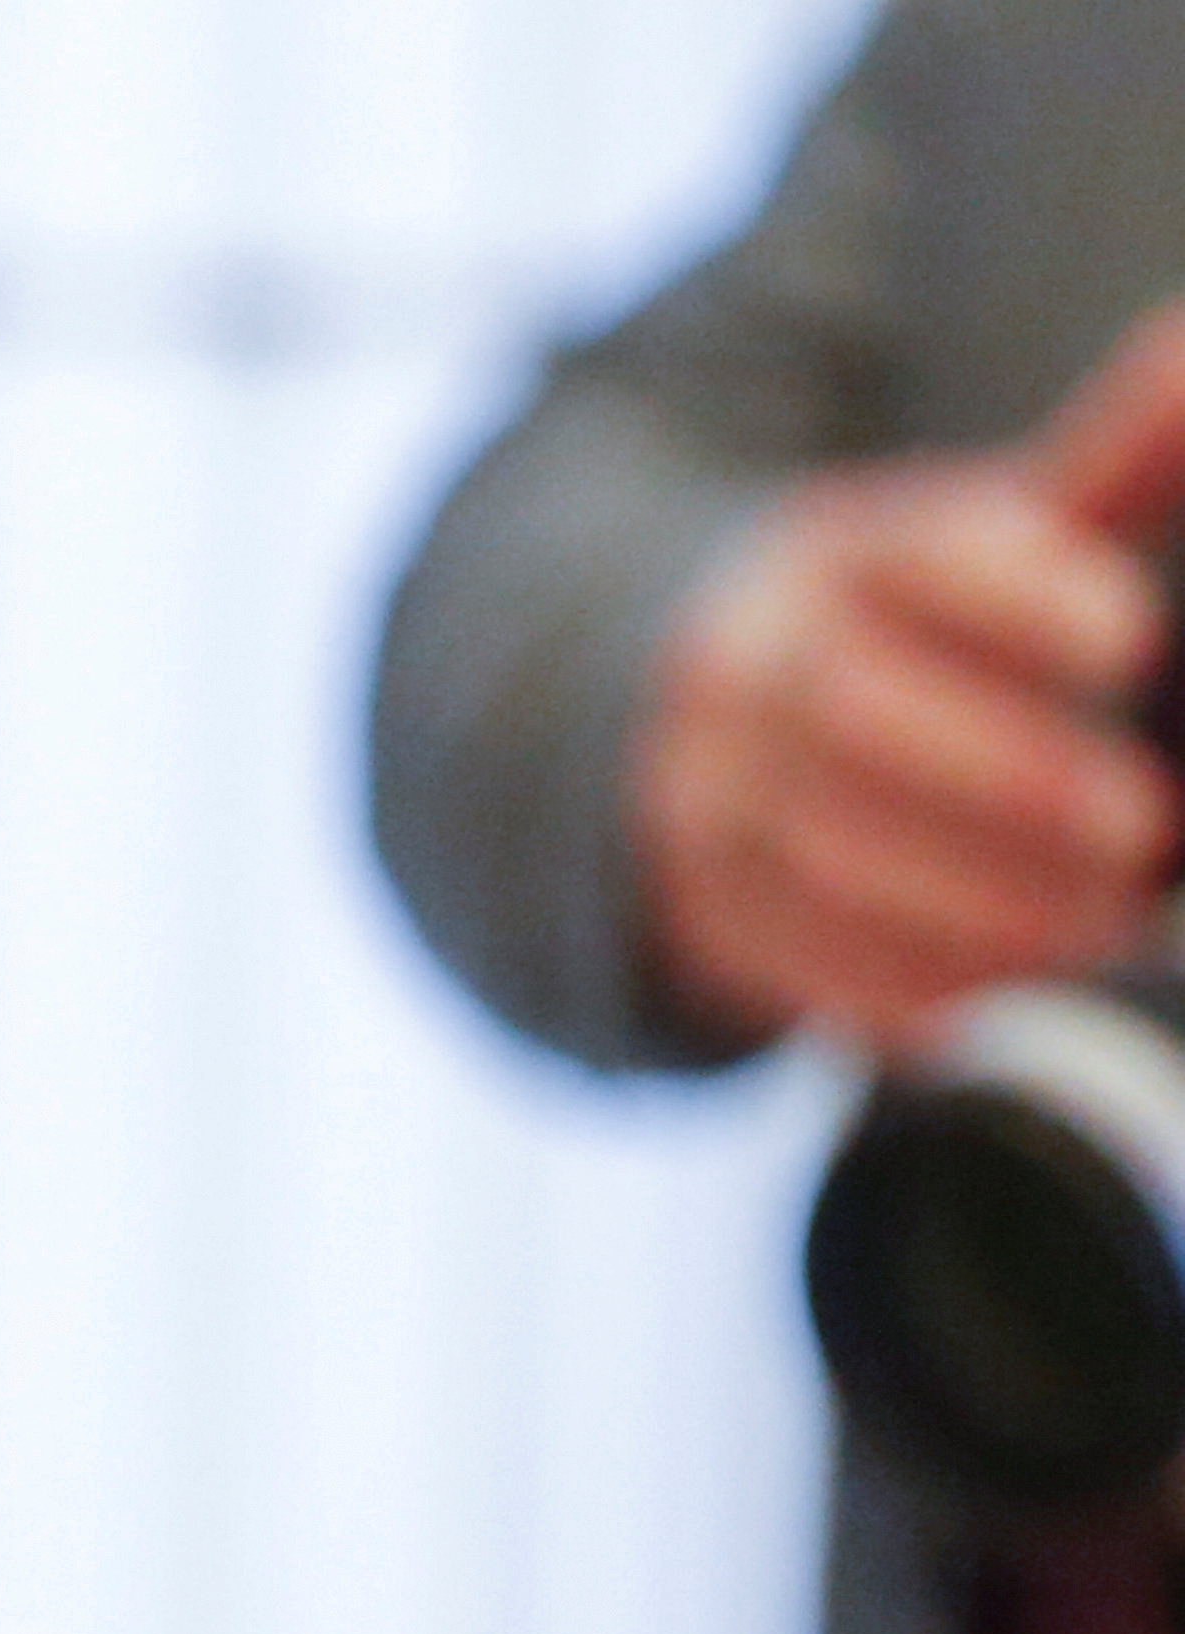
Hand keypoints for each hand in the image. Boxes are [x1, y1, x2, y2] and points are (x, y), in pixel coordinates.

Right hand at [633, 300, 1184, 1044]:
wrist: (680, 735)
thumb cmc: (896, 632)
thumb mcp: (980, 537)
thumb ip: (1106, 465)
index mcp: (832, 562)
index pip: (911, 564)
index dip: (1017, 601)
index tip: (1129, 633)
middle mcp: (744, 674)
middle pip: (847, 717)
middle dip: (1004, 780)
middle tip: (1136, 828)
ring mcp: (703, 804)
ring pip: (815, 859)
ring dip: (972, 904)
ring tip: (1098, 921)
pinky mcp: (701, 920)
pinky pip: (792, 967)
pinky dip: (910, 983)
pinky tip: (1007, 979)